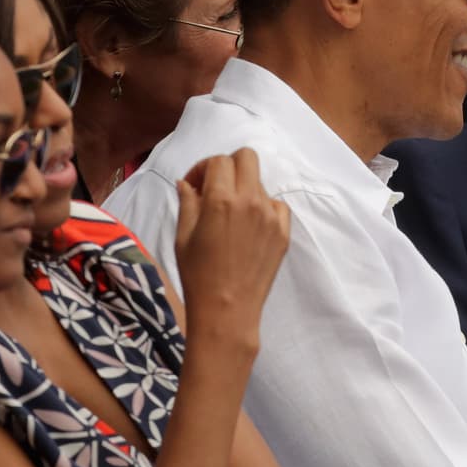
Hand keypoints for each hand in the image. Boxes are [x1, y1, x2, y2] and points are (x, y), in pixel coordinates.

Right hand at [174, 148, 289, 344]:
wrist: (227, 310)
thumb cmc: (197, 275)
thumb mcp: (183, 236)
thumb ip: (187, 202)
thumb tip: (188, 183)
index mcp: (221, 200)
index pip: (218, 161)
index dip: (203, 168)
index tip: (195, 186)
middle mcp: (250, 201)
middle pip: (247, 157)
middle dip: (229, 166)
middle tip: (216, 187)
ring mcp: (271, 216)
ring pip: (260, 183)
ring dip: (243, 189)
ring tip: (229, 215)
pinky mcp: (284, 232)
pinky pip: (276, 205)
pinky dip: (262, 208)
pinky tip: (249, 227)